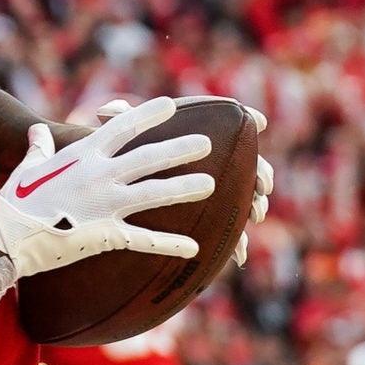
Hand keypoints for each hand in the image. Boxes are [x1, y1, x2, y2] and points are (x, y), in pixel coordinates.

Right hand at [0, 98, 211, 278]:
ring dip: (183, 188)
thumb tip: (37, 133)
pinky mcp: (106, 234)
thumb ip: (39, 148)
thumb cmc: (13, 201)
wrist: (7, 236)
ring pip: (154, 193)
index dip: (148, 115)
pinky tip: (194, 247)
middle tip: (207, 143)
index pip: (121, 127)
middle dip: (180, 149)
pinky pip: (145, 239)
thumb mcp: (27, 167)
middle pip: (148, 157)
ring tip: (211, 185)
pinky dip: (170, 244)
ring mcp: (105, 204)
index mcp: (82, 155)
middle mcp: (99, 175)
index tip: (171, 105)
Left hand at [99, 96, 272, 262]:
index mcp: (198, 142)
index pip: (231, 130)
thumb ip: (119, 122)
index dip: (251, 123)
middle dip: (260, 175)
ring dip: (254, 207)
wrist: (120, 195)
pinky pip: (227, 237)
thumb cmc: (125, 159)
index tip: (260, 122)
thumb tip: (104, 109)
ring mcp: (214, 197)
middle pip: (248, 168)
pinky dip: (238, 246)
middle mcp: (213, 168)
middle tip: (261, 183)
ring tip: (255, 214)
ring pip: (244, 203)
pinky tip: (239, 255)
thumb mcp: (124, 139)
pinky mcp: (208, 224)